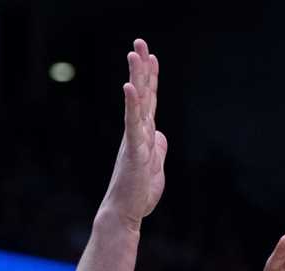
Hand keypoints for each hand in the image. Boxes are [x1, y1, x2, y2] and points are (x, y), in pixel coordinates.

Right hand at [99, 39, 166, 228]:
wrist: (124, 215)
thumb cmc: (137, 194)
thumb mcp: (155, 168)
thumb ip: (158, 149)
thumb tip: (160, 135)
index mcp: (144, 135)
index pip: (149, 101)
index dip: (151, 78)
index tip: (151, 56)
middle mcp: (137, 132)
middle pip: (142, 94)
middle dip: (141, 67)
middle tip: (139, 42)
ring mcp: (134, 140)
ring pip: (137, 104)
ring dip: (136, 78)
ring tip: (134, 55)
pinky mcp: (132, 152)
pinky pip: (132, 125)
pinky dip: (132, 106)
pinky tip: (130, 88)